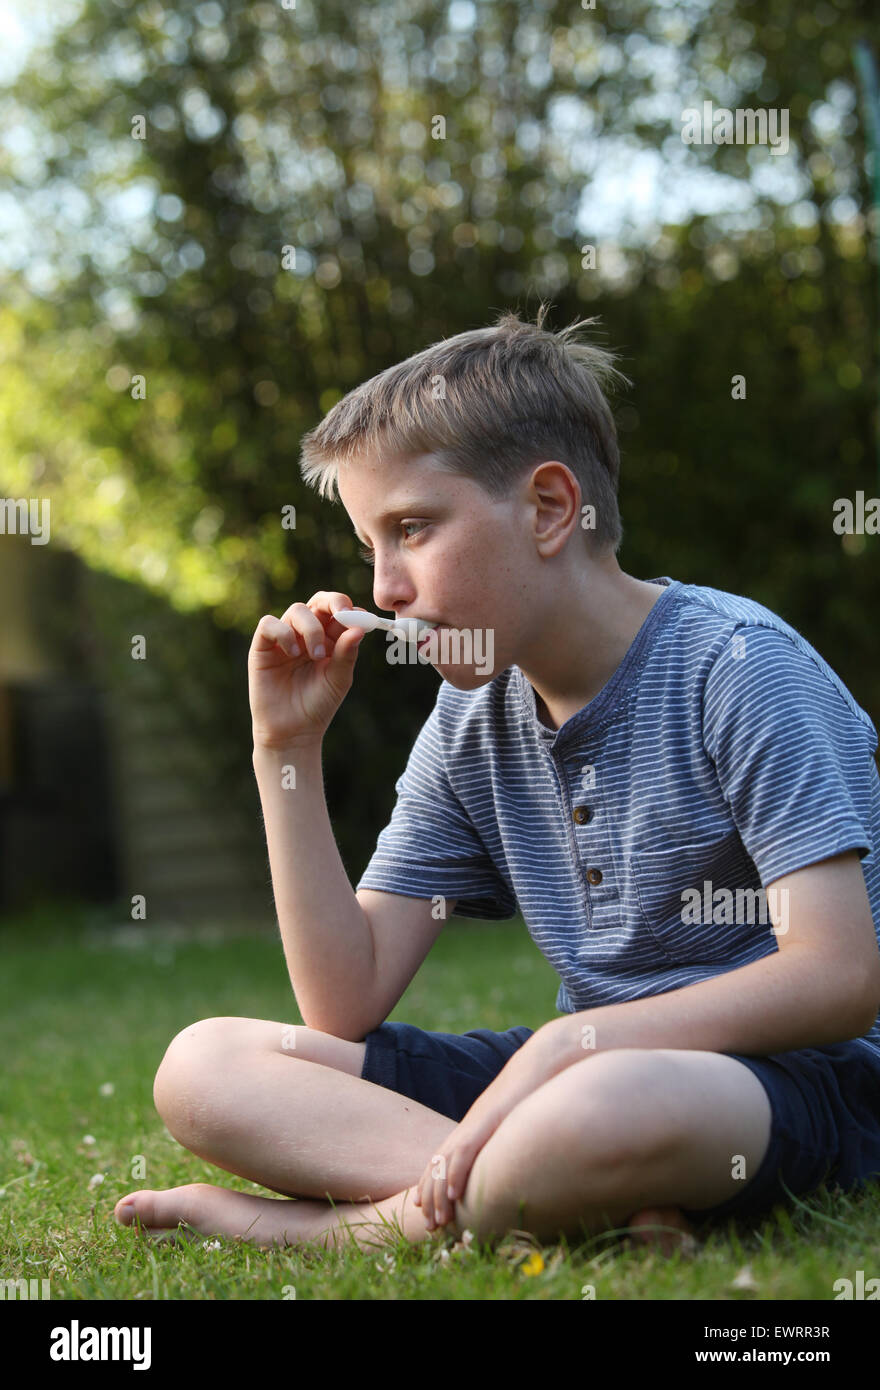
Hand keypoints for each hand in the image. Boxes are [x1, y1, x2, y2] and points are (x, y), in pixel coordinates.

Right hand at [248, 591, 367, 747]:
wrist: (293, 732)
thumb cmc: (318, 705)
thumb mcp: (339, 679)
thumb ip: (347, 653)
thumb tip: (360, 629)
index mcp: (329, 639)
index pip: (338, 611)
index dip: (349, 608)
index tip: (362, 618)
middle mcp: (306, 634)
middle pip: (318, 602)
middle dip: (333, 602)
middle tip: (343, 614)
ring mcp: (284, 639)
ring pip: (296, 610)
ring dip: (311, 628)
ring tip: (316, 655)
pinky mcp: (262, 647)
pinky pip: (269, 624)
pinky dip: (283, 633)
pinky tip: (293, 652)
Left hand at [412, 1021, 573, 1232]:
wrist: (541, 1061)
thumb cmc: (533, 1090)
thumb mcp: (516, 1120)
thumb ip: (506, 1139)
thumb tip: (513, 1161)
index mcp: (474, 1126)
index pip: (443, 1159)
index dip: (431, 1183)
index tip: (423, 1206)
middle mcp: (469, 1125)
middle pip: (438, 1163)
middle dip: (431, 1194)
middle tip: (429, 1222)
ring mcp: (476, 1122)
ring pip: (446, 1161)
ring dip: (439, 1193)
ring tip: (436, 1219)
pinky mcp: (488, 1120)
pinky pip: (466, 1150)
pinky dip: (457, 1173)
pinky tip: (455, 1194)